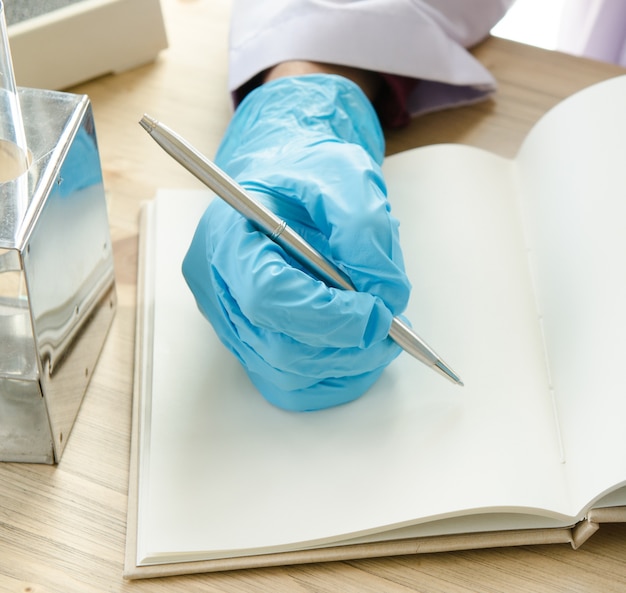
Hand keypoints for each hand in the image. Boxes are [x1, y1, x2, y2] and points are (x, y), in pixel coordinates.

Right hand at [182, 73, 410, 410]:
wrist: (286, 188)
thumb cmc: (306, 174)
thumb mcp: (343, 173)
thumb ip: (365, 228)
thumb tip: (388, 295)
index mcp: (229, 239)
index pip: (268, 296)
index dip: (328, 314)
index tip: (378, 310)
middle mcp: (222, 291)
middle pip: (279, 350)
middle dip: (348, 346)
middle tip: (391, 325)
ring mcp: (234, 324)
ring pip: (289, 376)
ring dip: (348, 362)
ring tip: (379, 326)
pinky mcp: (253, 344)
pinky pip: (292, 385)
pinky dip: (335, 374)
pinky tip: (359, 343)